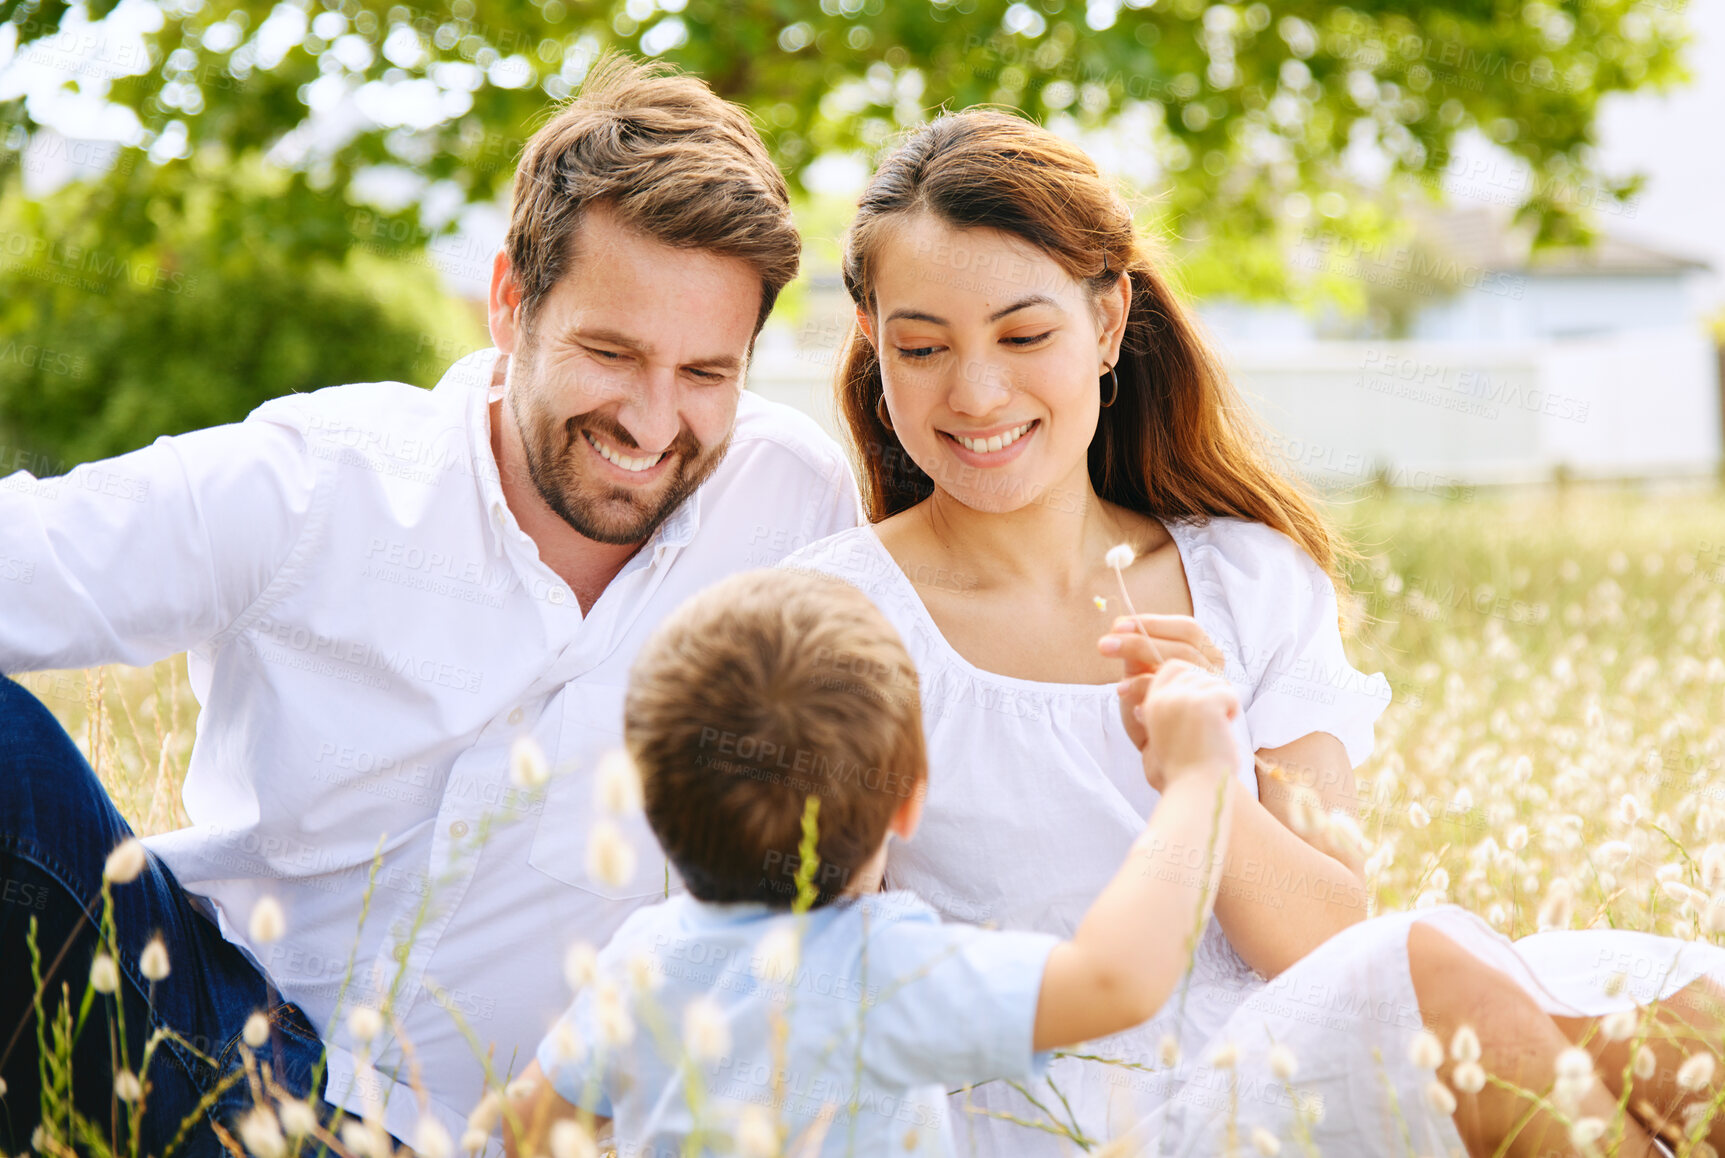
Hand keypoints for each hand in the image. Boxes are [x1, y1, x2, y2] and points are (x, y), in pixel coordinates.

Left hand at [1099, 615, 1225, 748]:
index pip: (1188, 630)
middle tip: (1105, 645)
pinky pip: (1180, 699)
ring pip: (1181, 668)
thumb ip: (1137, 657)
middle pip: (1184, 646)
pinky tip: (1137, 712)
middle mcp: (1215, 673)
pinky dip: (1152, 701)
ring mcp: (1213, 693)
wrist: (1165, 758)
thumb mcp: (1142, 680)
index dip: (1153, 623)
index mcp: (1206, 657)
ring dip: (1143, 674)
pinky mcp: (1209, 715)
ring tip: (1119, 688)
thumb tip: (1119, 629)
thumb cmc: (1154, 715)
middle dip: (1140, 642)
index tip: (1118, 625)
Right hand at [1133, 660, 1239, 793]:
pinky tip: (1224, 729)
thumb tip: (1163, 690)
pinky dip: (1233, 709)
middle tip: (1213, 721)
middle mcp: (1163, 698)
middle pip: (1197, 672)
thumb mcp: (1165, 733)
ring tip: (1216, 729)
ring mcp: (1182, 699)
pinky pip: (1228, 692)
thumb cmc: (1187, 768)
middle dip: (1211, 692)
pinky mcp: (1203, 704)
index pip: (1172, 667)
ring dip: (1223, 702)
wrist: (1196, 789)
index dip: (1192, 676)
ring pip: (1214, 681)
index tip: (1203, 700)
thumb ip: (1165, 709)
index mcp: (1151, 704)